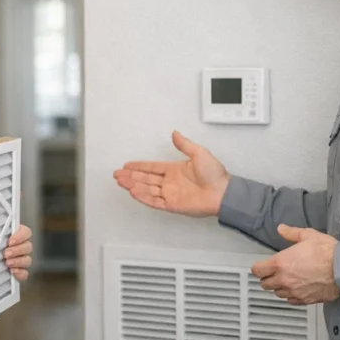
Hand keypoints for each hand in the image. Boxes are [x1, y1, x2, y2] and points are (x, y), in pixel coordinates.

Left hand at [3, 225, 32, 281]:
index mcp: (14, 235)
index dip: (20, 236)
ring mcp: (20, 260)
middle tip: (6, 253)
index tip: (10, 241)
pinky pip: (25, 273)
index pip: (26, 232)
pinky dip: (20, 273)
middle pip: (28, 246)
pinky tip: (12, 271)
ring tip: (7, 263)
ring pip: (27, 260)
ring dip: (18, 261)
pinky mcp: (18, 272)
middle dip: (17, 250)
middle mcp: (19, 247)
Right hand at [112, 130, 230, 216]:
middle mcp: (170, 182)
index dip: (139, 166)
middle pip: (146, 179)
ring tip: (121, 181)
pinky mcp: (172, 205)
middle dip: (131, 176)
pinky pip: (154, 201)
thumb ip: (184, 145)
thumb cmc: (214, 174)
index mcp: (174, 170)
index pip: (152, 168)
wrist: (223, 192)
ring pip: (147, 189)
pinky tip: (133, 191)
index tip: (127, 165)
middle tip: (117, 174)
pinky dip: (143, 197)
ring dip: (133, 185)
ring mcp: (170, 194)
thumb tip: (174, 133)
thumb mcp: (199, 153)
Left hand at [250, 225, 339, 305]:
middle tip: (274, 273)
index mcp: (280, 263)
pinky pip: (291, 301)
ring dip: (279, 287)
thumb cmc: (327, 252)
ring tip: (286, 281)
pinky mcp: (305, 300)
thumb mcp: (308, 235)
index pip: (258, 270)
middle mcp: (284, 279)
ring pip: (277, 293)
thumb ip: (291, 233)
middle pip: (265, 284)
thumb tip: (281, 229)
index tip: (261, 267)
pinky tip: (296, 289)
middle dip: (267, 278)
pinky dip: (291, 296)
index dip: (258, 268)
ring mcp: (294, 291)